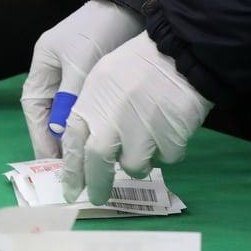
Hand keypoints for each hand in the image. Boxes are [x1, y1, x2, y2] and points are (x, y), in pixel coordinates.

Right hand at [21, 0, 144, 158]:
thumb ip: (69, 98)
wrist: (132, 4)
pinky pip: (89, 108)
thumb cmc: (100, 30)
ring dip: (77, 134)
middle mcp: (55, 75)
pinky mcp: (96, 79)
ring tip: (87, 159)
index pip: (34, 109)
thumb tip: (60, 133)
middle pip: (50, 115)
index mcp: (43, 67)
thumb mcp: (81, 64)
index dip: (40, 135)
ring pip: (70, 114)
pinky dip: (93, 123)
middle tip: (70, 168)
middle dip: (57, 141)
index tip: (52, 161)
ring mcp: (75, 77)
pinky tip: (103, 139)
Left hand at [61, 32, 212, 204]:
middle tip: (97, 198)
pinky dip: (167, 150)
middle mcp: (110, 124)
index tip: (70, 189)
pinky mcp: (170, 140)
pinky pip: (166, 158)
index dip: (71, 171)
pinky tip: (170, 130)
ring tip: (147, 140)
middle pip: (97, 165)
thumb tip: (86, 145)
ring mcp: (140, 134)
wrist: (180, 53)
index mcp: (89, 107)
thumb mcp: (100, 79)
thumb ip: (91, 112)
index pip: (72, 147)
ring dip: (139, 161)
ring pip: (134, 166)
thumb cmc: (137, 63)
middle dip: (97, 184)